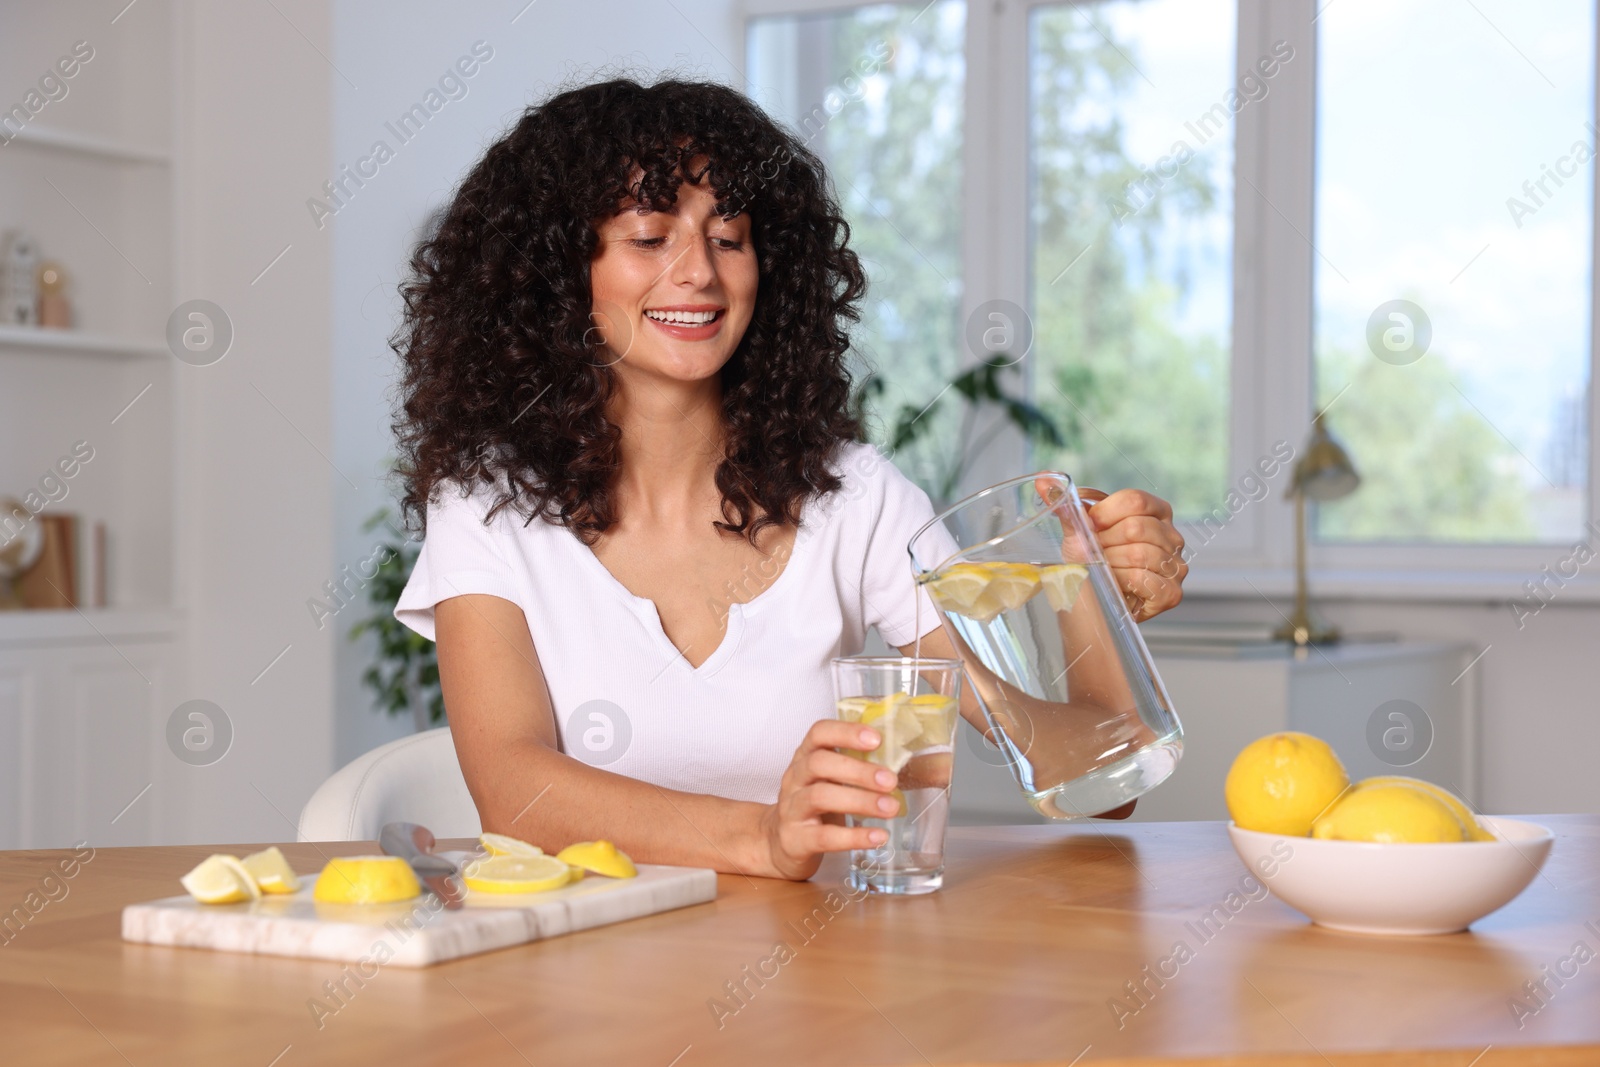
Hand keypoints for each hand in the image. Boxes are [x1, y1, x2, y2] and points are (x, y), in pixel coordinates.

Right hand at [757, 719, 899, 879]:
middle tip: (890, 781)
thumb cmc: (815, 806)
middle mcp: (795, 778)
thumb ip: (861, 768)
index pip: (819, 733)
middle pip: (819, 763)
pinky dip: (854, 837)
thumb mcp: (832, 780)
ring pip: (820, 797)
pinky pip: (825, 837)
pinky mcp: (795, 839)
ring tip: (890, 808)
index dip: (846, 732)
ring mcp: (792, 809)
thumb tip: (919, 764)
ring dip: (860, 801)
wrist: (780, 842)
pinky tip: (878, 836)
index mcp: (806, 757)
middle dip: (858, 770)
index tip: (876, 739)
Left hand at [1077, 486, 1186, 621]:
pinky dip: (1121, 582)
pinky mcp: (1171, 593)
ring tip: (1105, 571)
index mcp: (1157, 512)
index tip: (1090, 527)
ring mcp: (1176, 565)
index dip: (1104, 514)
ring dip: (1111, 565)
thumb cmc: (1091, 564)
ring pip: (1139, 554)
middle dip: (1105, 544)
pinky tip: (1117, 586)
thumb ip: (1065, 505)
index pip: (1135, 500)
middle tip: (1097, 556)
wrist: (1092, 603)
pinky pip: (1142, 579)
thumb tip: (1045, 479)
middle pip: (1135, 527)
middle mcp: (1172, 536)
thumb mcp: (1078, 532)